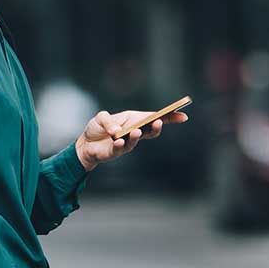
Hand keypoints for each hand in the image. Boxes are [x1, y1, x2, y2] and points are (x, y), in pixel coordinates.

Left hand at [74, 109, 189, 170]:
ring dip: (138, 136)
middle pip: (151, 130)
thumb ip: (107, 121)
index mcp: (134, 119)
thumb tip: (116, 132)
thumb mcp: (100, 118)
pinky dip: (119, 144)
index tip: (183, 116)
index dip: (170, 117)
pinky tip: (117, 140)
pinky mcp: (116, 151)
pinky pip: (120, 148)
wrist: (84, 144)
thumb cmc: (97, 128)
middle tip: (159, 122)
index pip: (154, 117)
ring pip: (137, 140)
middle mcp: (134, 131)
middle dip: (157, 127)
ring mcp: (126, 143)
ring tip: (136, 131)